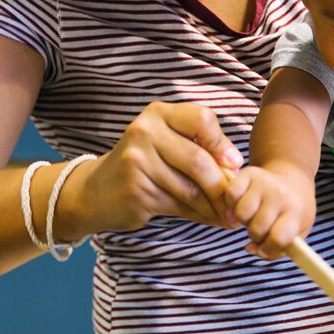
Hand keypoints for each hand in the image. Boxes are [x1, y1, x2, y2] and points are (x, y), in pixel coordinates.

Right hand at [71, 101, 243, 232]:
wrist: (97, 191)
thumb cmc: (143, 165)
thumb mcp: (166, 143)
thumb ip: (197, 148)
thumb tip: (237, 172)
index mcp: (158, 114)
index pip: (202, 119)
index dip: (222, 144)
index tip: (234, 164)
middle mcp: (145, 132)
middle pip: (198, 159)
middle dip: (223, 185)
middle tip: (236, 201)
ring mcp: (137, 161)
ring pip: (190, 187)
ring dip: (215, 206)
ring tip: (228, 215)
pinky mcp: (135, 190)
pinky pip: (178, 205)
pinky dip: (200, 216)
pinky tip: (211, 220)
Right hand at [222, 165, 315, 258]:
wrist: (293, 179)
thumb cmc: (294, 211)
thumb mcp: (297, 231)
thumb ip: (277, 248)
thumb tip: (251, 248)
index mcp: (296, 211)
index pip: (278, 238)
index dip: (267, 249)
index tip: (265, 247)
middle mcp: (280, 194)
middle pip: (256, 229)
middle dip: (255, 235)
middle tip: (261, 228)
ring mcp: (264, 182)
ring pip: (240, 214)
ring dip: (242, 220)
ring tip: (252, 216)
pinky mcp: (249, 173)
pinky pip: (230, 194)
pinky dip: (231, 203)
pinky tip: (241, 204)